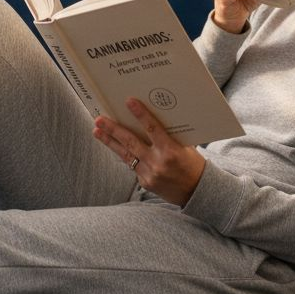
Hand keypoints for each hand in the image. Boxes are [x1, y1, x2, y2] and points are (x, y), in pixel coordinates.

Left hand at [92, 98, 206, 206]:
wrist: (197, 192)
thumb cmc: (193, 164)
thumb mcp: (185, 147)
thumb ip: (168, 136)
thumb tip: (150, 120)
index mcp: (171, 150)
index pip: (152, 128)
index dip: (140, 114)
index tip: (128, 101)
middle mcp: (158, 162)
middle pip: (131, 142)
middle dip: (113, 129)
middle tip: (99, 119)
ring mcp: (149, 174)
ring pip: (125, 155)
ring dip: (110, 142)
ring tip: (97, 131)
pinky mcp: (145, 182)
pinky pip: (133, 165)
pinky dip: (125, 155)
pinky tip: (115, 146)